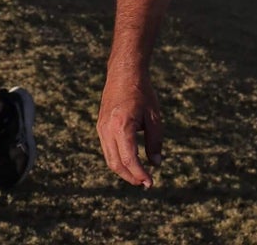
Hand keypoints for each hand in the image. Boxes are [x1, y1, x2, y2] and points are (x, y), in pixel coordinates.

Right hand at [97, 70, 163, 187]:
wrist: (124, 73)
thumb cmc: (142, 93)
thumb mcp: (154, 116)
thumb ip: (155, 141)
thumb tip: (156, 163)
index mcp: (122, 125)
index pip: (129, 158)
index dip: (139, 173)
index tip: (151, 182)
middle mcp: (108, 129)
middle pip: (116, 163)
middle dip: (131, 176)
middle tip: (146, 183)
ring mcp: (101, 128)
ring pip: (109, 158)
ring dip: (124, 171)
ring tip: (140, 176)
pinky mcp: (100, 127)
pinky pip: (107, 149)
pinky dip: (118, 159)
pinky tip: (131, 162)